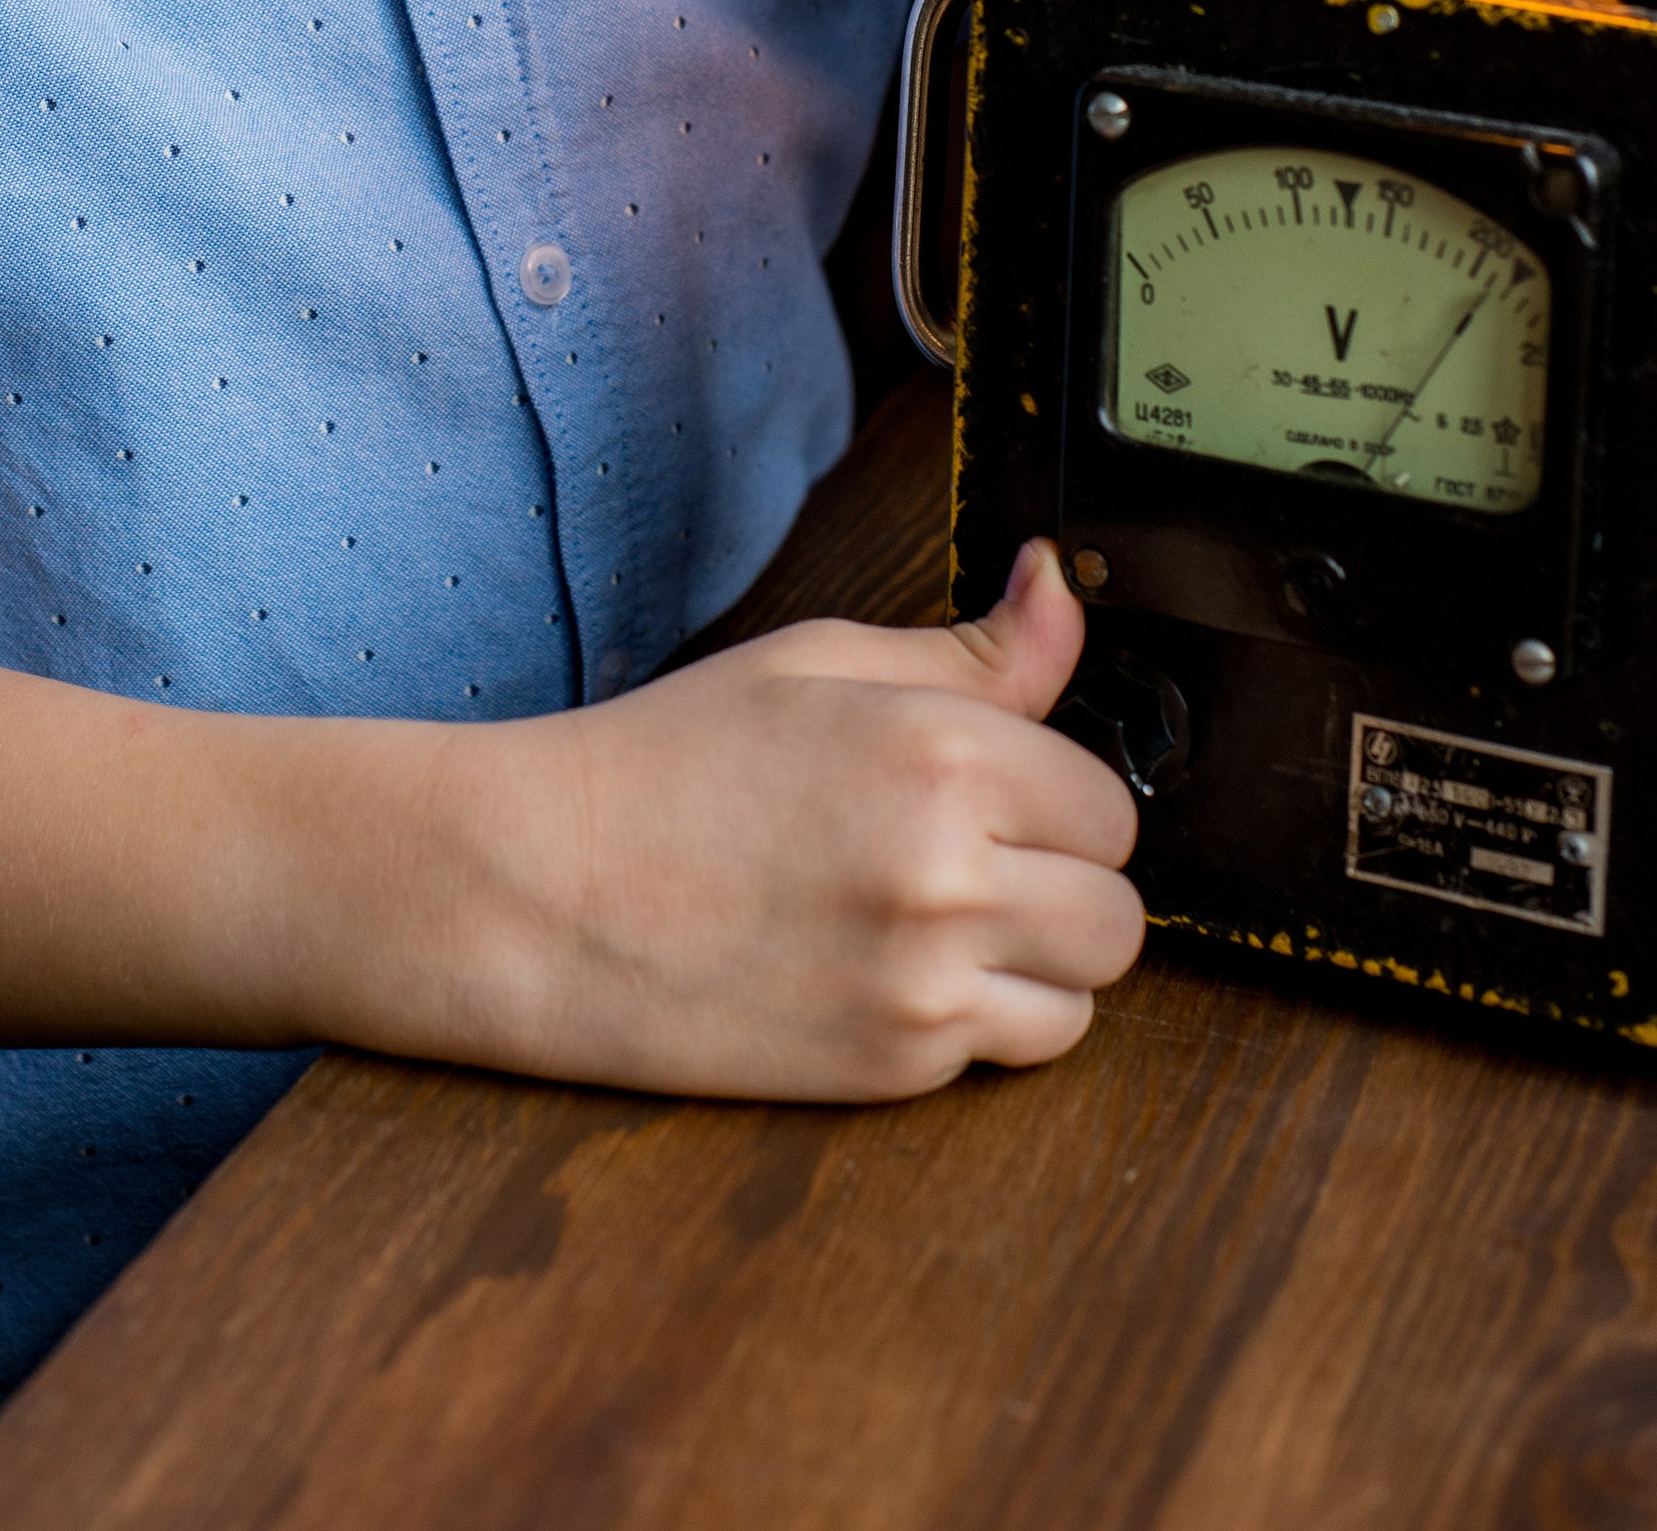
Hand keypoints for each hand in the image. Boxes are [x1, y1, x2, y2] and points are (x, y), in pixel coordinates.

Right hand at [411, 540, 1142, 1101]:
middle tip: (978, 862)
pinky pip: (1009, 1055)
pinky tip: (892, 969)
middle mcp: (950, 873)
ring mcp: (924, 982)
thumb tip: (1059, 587)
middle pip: (1117, 912)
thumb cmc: (668, 760)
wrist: (540, 888)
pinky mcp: (892, 1068)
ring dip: (1037, 964)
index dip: (1059, 798)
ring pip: (1085, 997)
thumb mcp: (818, 663)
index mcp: (942, 753)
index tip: (1003, 794)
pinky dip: (977, 1021)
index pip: (1108, 803)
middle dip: (1065, 885)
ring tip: (941, 922)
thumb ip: (973, 649)